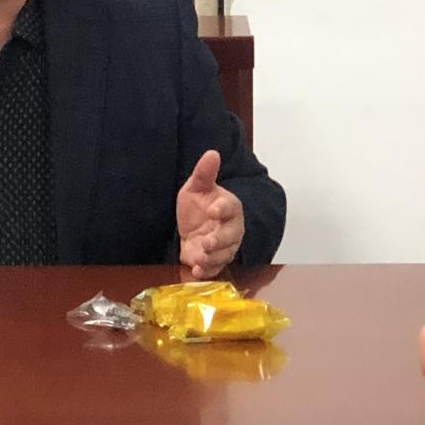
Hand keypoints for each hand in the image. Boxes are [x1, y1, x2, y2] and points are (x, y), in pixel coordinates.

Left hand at [176, 150, 244, 279]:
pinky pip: (215, 269)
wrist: (194, 226)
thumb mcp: (196, 187)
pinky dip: (206, 272)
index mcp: (228, 207)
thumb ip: (204, 173)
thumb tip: (212, 152)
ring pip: (224, 254)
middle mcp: (231, 229)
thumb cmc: (199, 204)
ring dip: (212, 258)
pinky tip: (196, 271)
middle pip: (231, 236)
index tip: (213, 209)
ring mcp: (224, 247)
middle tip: (207, 242)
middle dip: (219, 240)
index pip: (230, 207)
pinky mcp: (214, 261)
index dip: (222, 209)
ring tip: (200, 258)